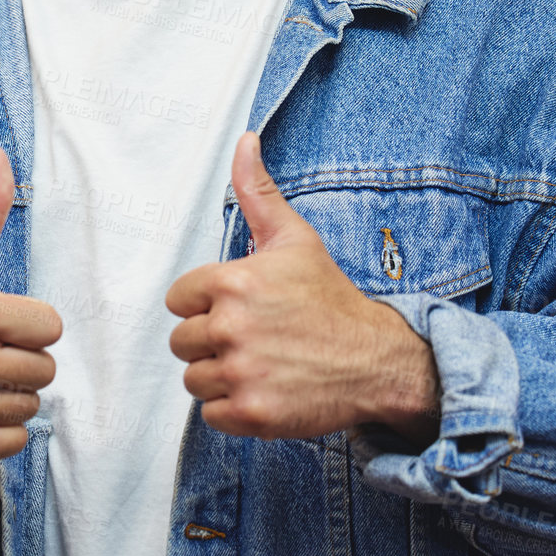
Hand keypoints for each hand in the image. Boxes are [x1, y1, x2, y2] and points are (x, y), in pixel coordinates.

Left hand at [165, 132, 440, 442]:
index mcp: (233, 282)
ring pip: (194, 380)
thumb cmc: (330, 298)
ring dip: (221, 377)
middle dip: (212, 343)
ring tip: (260, 364)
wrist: (377, 359)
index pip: (178, 300)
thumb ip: (257, 192)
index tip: (241, 309)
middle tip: (255, 339)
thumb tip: (245, 142)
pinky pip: (211, 414)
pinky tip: (264, 390)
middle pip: (182, 342)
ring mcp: (241, 372)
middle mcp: (231, 326)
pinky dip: (233, 409)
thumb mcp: (294, 239)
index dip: (205, 305)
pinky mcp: (251, 413)